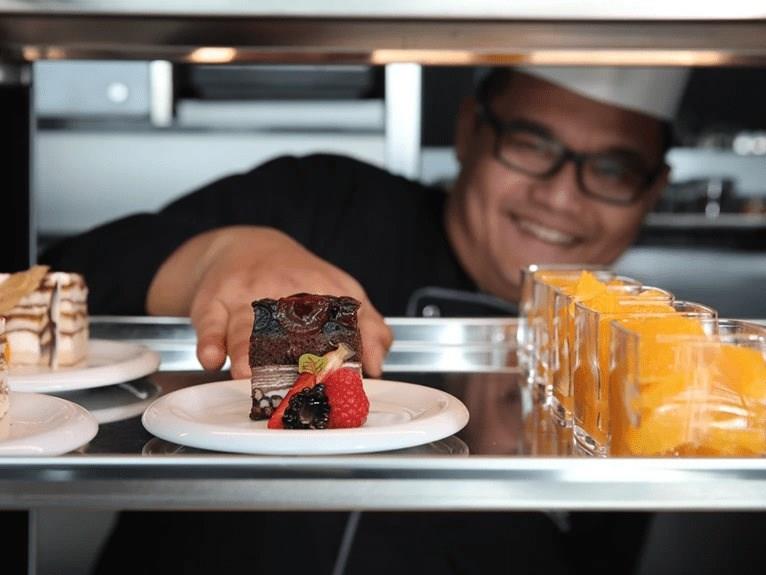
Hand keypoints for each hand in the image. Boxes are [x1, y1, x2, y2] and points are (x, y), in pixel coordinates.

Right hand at [147, 226, 392, 377]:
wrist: (246, 244)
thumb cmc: (298, 278)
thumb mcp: (340, 290)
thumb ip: (366, 326)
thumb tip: (378, 365)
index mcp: (319, 288)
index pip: (335, 317)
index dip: (340, 345)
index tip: (344, 372)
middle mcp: (281, 290)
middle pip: (286, 324)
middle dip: (288, 352)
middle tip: (291, 380)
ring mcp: (244, 294)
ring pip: (244, 326)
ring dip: (245, 350)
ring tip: (247, 373)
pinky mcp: (213, 300)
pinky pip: (208, 322)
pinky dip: (208, 341)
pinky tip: (212, 358)